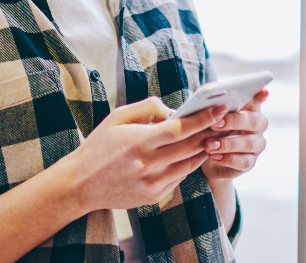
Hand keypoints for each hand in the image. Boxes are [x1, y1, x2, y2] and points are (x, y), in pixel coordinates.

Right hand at [60, 97, 226, 211]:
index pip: (179, 129)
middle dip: (209, 132)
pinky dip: (188, 164)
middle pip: (190, 147)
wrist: (80, 184)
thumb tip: (174, 110)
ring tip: (213, 135)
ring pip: (189, 164)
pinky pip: (180, 178)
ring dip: (203, 149)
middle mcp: (147, 165)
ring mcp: (152, 184)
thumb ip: (147, 107)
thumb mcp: (117, 118)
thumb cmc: (99, 146)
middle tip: (224, 120)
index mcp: (138, 142)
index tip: (219, 108)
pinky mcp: (154, 197)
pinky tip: (192, 153)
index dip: (202, 119)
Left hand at [201, 89, 269, 180]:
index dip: (260, 96)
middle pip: (254, 121)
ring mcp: (256, 145)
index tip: (262, 91)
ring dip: (227, 144)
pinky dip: (227, 159)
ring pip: (248, 143)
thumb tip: (210, 105)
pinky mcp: (250, 162)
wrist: (210, 158)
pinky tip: (214, 156)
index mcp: (250, 110)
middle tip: (214, 124)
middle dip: (233, 121)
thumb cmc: (213, 130)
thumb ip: (214, 109)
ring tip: (208, 145)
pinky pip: (243, 161)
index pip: (257, 100)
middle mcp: (258, 126)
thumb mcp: (212, 118)